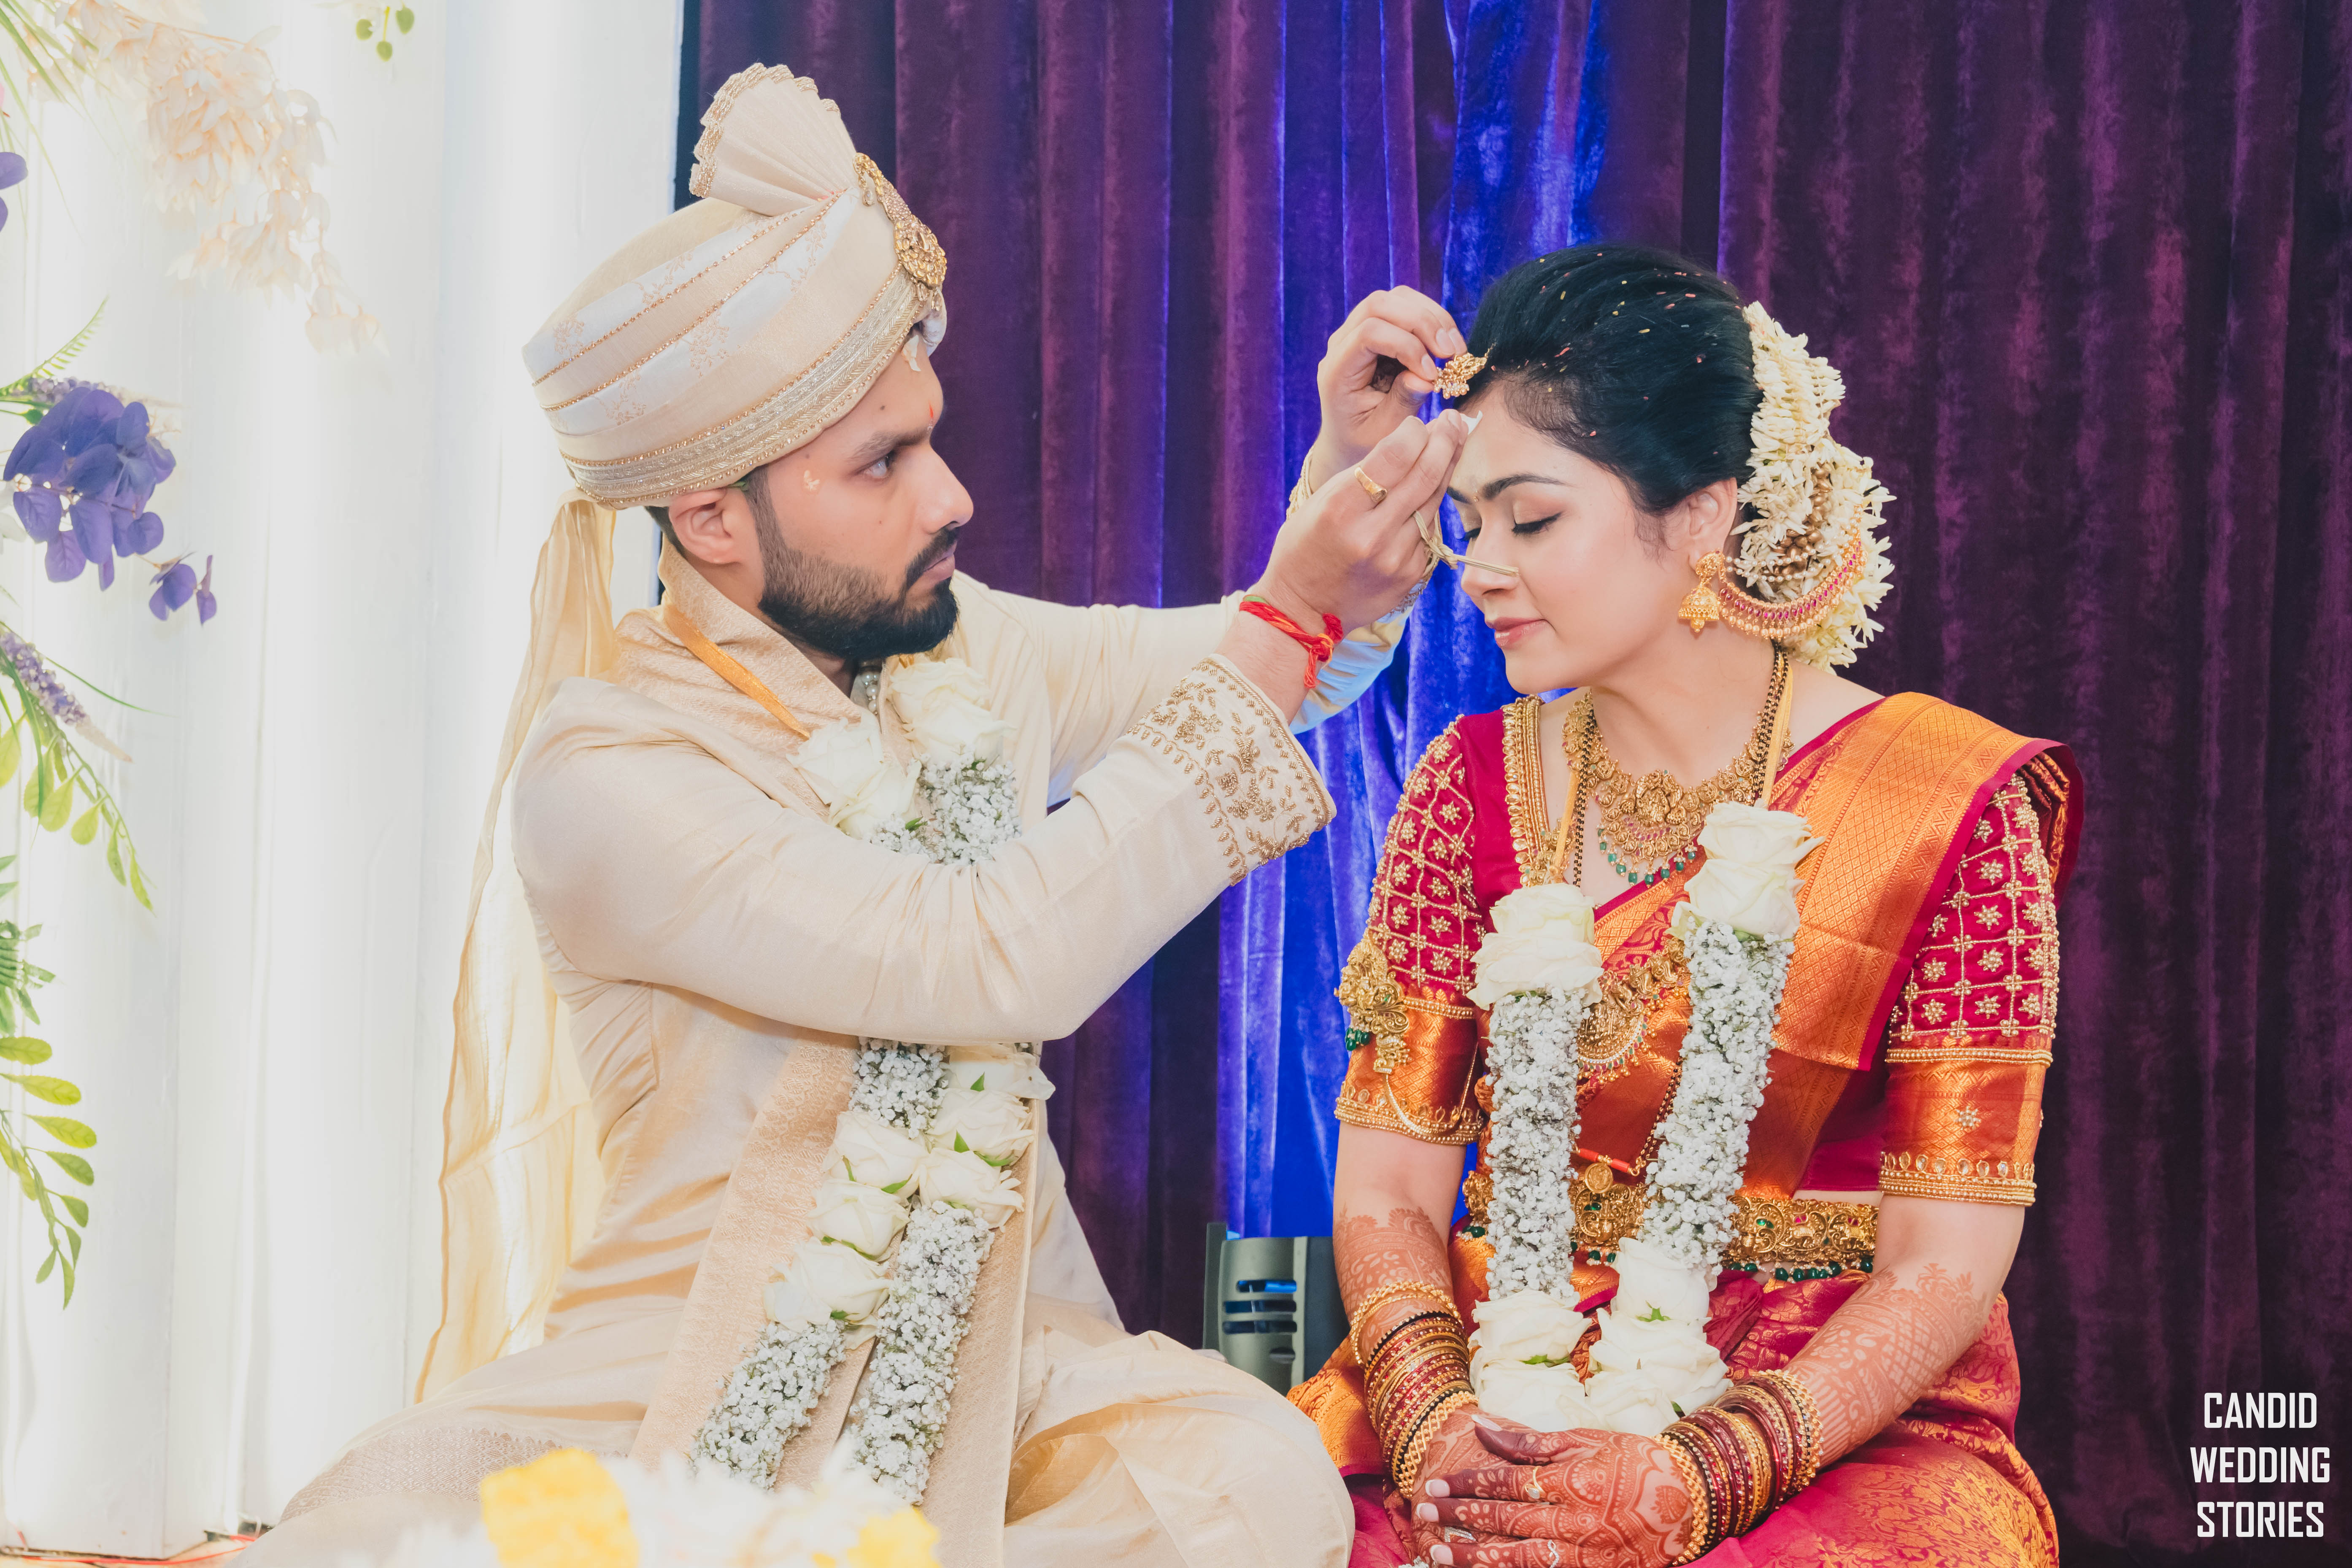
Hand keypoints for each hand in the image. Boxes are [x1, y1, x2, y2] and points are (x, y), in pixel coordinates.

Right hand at [1254, 409, 1469, 632]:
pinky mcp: (1411, 574)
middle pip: (1425, 473)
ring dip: (1447, 466)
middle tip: (1454, 420)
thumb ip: (1363, 475)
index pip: (1396, 453)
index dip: (1414, 431)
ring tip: (1454, 440)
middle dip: (1445, 440)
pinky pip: (1430, 528)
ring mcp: (1396, 557)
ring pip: (1434, 499)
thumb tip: (1410, 440)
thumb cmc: (1305, 547)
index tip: (1417, 423)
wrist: (1303, 611)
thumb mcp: (1320, 503)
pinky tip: (1431, 487)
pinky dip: (1431, 504)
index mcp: (1341, 508)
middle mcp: (1372, 533)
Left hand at [1307, 287, 1467, 489]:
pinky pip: (1405, 307)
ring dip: (1431, 317)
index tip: (1432, 375)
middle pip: (1380, 304)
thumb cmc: (1363, 441)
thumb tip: (1426, 376)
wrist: (1348, 440)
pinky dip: (1431, 320)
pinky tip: (1447, 345)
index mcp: (1337, 370)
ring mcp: (1358, 332)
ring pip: (1396, 299)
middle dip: (1422, 323)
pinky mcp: (1378, 329)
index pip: (1369, 333)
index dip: (1406, 346)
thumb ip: (1402, 402)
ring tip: (1455, 349)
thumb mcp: (1383, 432)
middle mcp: (1342, 344)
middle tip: (1451, 353)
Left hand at [1414, 1411, 1696, 1567]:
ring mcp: (1586, 1556)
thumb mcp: (1585, 1440)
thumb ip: (1530, 1441)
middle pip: (1506, 1523)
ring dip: (1475, 1559)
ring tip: (1438, 1554)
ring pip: (1519, 1560)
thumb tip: (1482, 1426)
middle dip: (1459, 1518)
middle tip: (1424, 1511)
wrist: (1690, 1500)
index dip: (1468, 1484)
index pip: (1507, 1483)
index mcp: (1573, 1482)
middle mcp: (1576, 1522)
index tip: (1436, 1483)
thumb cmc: (1634, 1462)